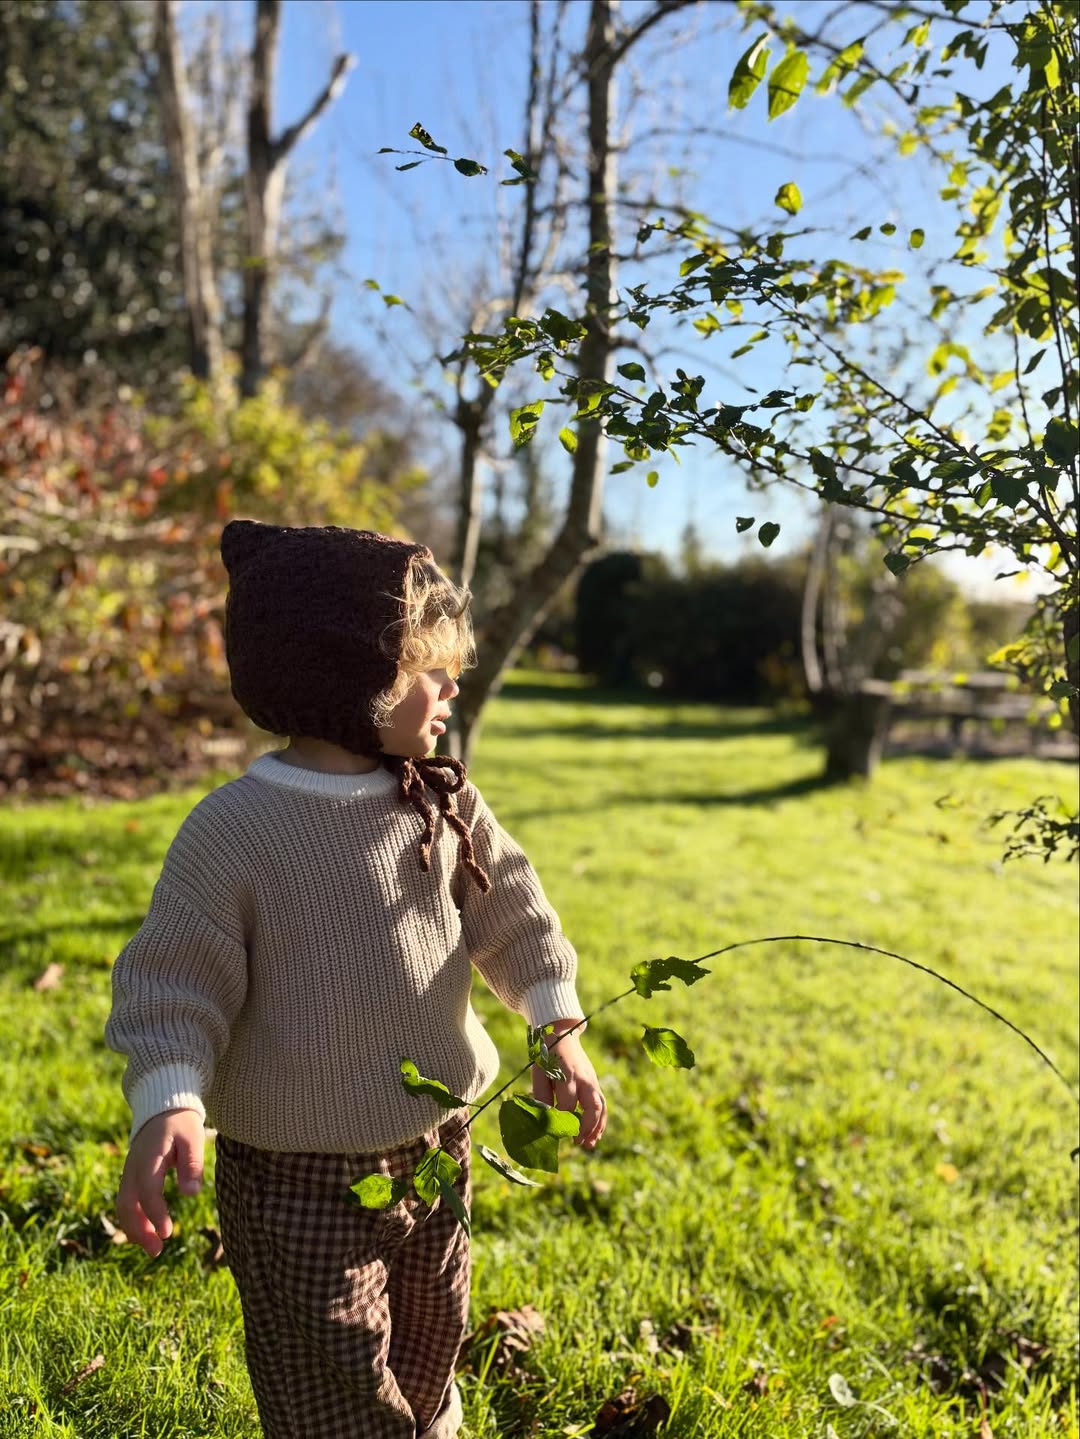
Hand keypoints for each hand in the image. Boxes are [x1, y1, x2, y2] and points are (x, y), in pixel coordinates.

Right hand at [116, 1108, 204, 1257]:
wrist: (163, 1107)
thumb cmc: (181, 1122)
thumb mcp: (192, 1137)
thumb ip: (192, 1164)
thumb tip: (191, 1194)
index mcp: (149, 1156)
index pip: (147, 1190)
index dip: (155, 1213)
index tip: (168, 1233)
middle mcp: (133, 1166)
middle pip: (127, 1203)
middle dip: (139, 1230)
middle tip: (157, 1251)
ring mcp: (129, 1171)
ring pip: (124, 1205)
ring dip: (135, 1229)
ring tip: (154, 1248)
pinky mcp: (131, 1176)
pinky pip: (127, 1201)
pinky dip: (135, 1219)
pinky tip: (150, 1232)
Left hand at [531, 1019, 606, 1149]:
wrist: (561, 1034)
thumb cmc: (547, 1055)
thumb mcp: (539, 1073)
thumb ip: (542, 1096)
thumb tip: (544, 1120)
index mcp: (566, 1076)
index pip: (567, 1105)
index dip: (562, 1122)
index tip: (555, 1134)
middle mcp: (583, 1079)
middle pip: (592, 1106)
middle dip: (586, 1127)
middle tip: (577, 1142)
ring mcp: (592, 1080)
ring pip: (601, 1106)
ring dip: (597, 1127)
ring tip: (590, 1144)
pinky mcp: (594, 1082)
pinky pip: (602, 1103)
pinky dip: (601, 1120)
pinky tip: (595, 1133)